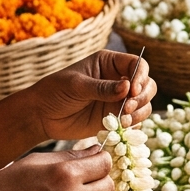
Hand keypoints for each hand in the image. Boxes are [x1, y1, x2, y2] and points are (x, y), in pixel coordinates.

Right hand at [0, 146, 113, 190]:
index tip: (93, 162)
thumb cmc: (7, 187)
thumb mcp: (36, 161)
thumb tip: (98, 150)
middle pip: (108, 186)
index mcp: (66, 174)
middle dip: (98, 180)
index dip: (101, 160)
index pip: (106, 163)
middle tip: (81, 180)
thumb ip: (71, 156)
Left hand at [29, 50, 155, 141]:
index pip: (138, 65)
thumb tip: (127, 88)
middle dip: (142, 97)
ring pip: (144, 104)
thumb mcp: (77, 86)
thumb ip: (102, 88)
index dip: (141, 77)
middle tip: (126, 108)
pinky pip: (135, 120)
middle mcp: (118, 80)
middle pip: (147, 85)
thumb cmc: (55, 92)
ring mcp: (119, 100)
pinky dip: (133, 125)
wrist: (42, 116)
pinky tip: (120, 127)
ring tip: (122, 120)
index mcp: (109, 63)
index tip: (133, 91)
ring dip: (139, 112)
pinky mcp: (116, 117)